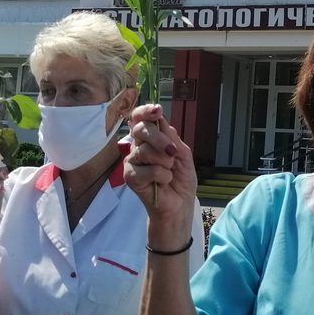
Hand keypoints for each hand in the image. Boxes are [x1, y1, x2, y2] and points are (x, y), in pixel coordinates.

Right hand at [124, 105, 197, 228]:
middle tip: (172, 152)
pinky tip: (163, 181)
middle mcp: (138, 147)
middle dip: (160, 139)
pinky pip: (148, 169)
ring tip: (169, 171)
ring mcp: (132, 162)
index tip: (157, 111)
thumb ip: (172, 138)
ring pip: (145, 151)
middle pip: (141, 129)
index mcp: (150, 138)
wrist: (180, 203)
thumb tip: (160, 120)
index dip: (145, 111)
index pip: (140, 118)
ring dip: (165, 162)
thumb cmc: (181, 178)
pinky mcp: (130, 177)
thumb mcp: (183, 154)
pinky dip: (162, 175)